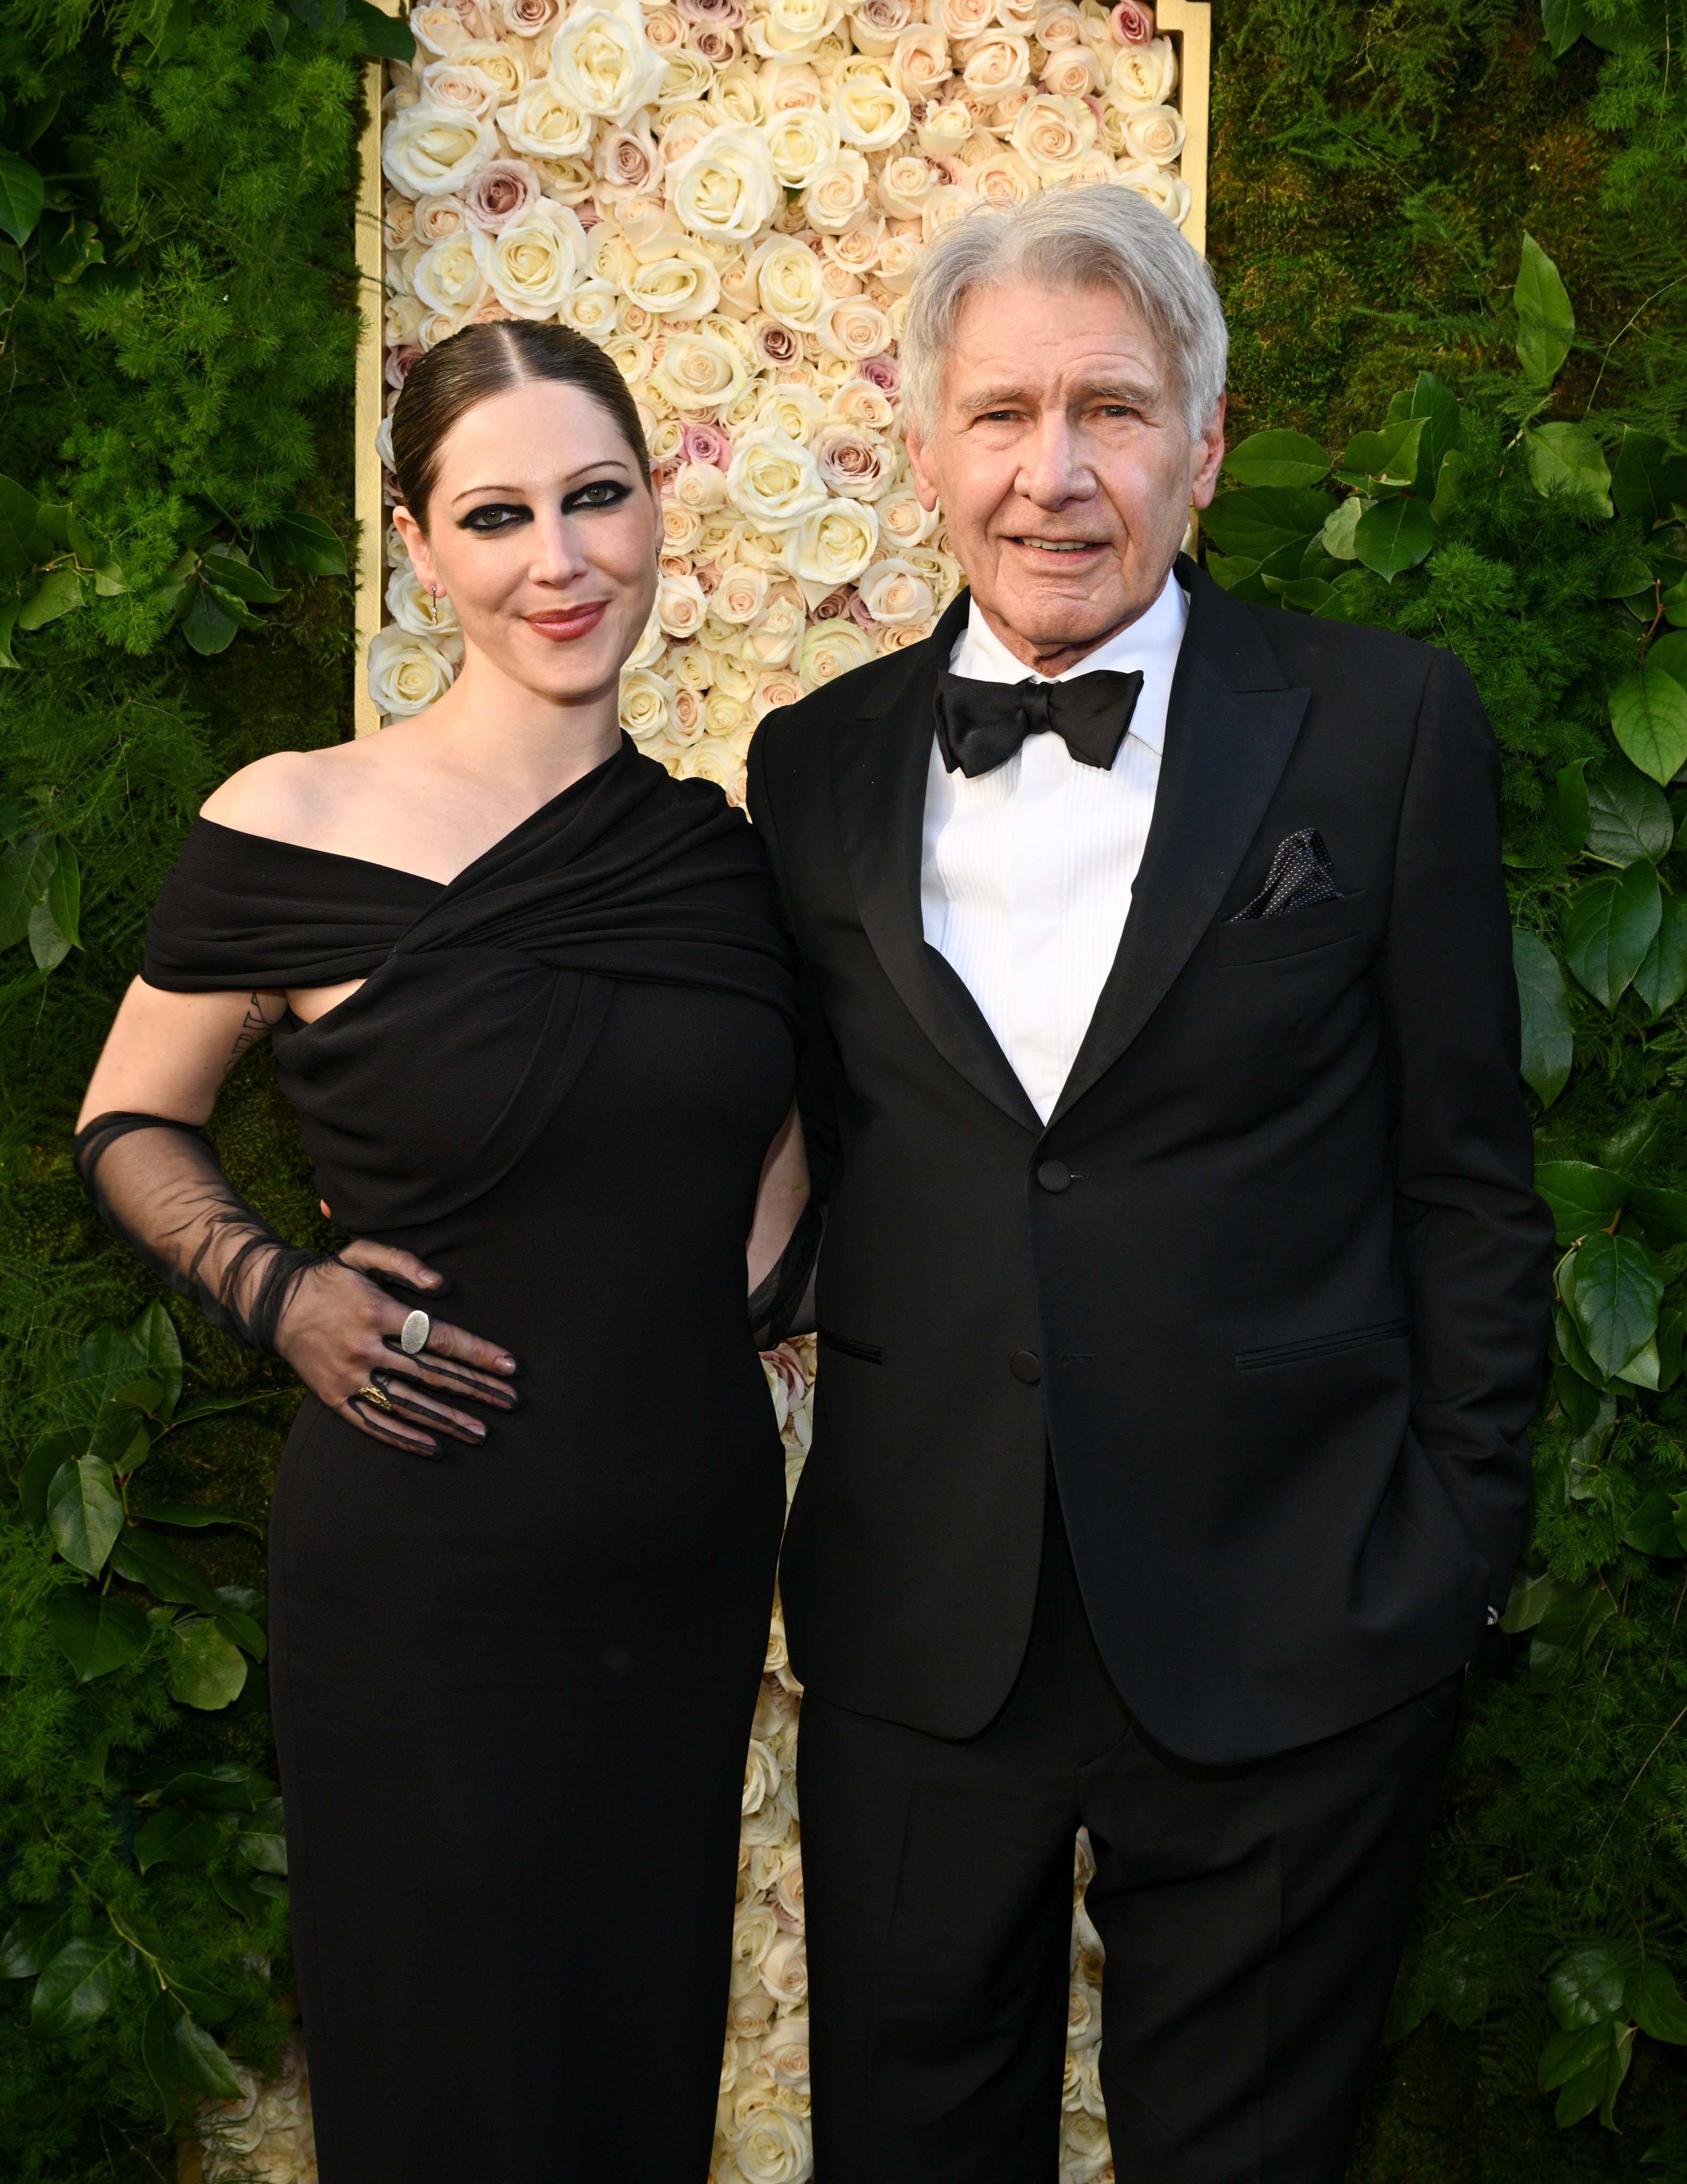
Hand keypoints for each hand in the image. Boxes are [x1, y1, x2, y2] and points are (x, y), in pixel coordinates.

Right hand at [274, 1240, 518, 1458]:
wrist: (274, 1304)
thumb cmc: (330, 1278)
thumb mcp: (361, 1255)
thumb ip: (404, 1263)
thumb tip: (442, 1286)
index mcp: (376, 1310)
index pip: (438, 1336)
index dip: (476, 1352)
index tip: (509, 1366)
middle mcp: (364, 1347)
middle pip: (430, 1374)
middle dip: (474, 1389)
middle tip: (510, 1402)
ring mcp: (348, 1376)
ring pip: (406, 1404)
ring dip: (447, 1420)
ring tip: (481, 1432)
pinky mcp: (334, 1398)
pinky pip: (373, 1424)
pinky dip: (404, 1438)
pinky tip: (434, 1447)